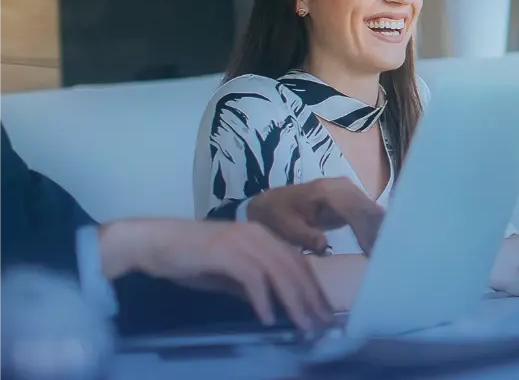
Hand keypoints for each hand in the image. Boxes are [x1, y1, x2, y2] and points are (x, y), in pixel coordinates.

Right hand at [99, 219, 332, 332]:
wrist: (152, 242)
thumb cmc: (188, 258)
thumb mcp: (227, 274)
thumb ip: (251, 285)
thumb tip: (274, 304)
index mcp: (263, 237)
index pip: (298, 264)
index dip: (313, 289)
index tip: (323, 313)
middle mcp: (259, 235)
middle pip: (295, 268)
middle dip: (310, 299)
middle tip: (321, 325)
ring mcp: (243, 241)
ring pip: (280, 272)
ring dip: (293, 302)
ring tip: (302, 326)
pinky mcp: (226, 251)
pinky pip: (253, 277)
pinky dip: (263, 299)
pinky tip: (267, 318)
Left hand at [244, 178, 385, 254]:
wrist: (272, 204)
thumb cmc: (277, 217)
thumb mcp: (285, 228)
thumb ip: (305, 236)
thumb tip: (325, 247)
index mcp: (326, 192)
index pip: (354, 210)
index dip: (366, 230)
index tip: (374, 251)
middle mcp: (342, 186)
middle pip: (368, 209)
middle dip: (379, 232)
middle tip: (389, 256)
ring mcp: (349, 190)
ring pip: (372, 210)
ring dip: (381, 230)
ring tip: (389, 252)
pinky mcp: (351, 198)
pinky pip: (368, 212)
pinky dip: (375, 227)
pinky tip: (382, 243)